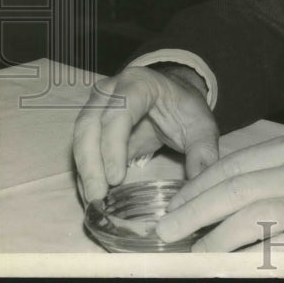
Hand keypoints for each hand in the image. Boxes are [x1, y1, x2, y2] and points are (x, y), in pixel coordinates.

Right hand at [73, 65, 219, 203]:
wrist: (175, 98)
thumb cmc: (187, 109)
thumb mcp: (202, 127)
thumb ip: (202, 153)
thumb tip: (197, 184)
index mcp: (140, 83)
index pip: (120, 110)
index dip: (113, 145)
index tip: (115, 179)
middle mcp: (112, 90)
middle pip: (90, 124)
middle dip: (91, 163)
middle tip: (98, 196)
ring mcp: (97, 105)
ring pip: (80, 136)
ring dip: (84, 170)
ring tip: (94, 199)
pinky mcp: (92, 124)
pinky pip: (82, 148)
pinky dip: (85, 171)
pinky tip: (93, 193)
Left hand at [154, 130, 283, 251]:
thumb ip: (276, 166)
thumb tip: (224, 188)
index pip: (232, 164)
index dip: (198, 186)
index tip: (177, 204)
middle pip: (229, 190)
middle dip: (192, 212)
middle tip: (167, 230)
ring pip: (243, 222)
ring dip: (212, 242)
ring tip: (195, 254)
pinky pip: (270, 251)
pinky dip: (245, 260)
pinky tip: (229, 266)